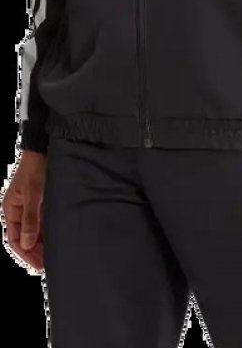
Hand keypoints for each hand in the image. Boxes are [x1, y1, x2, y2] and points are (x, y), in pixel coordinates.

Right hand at [1, 150, 46, 273]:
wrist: (44, 149)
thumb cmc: (35, 168)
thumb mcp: (33, 194)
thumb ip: (30, 219)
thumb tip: (26, 245)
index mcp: (11, 209)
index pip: (15, 239)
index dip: (25, 254)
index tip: (36, 266)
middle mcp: (19, 210)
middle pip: (24, 238)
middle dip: (34, 252)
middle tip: (47, 266)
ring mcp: (30, 207)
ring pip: (34, 232)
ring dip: (42, 244)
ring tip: (52, 257)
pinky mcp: (41, 203)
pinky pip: (43, 223)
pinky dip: (47, 233)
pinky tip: (56, 241)